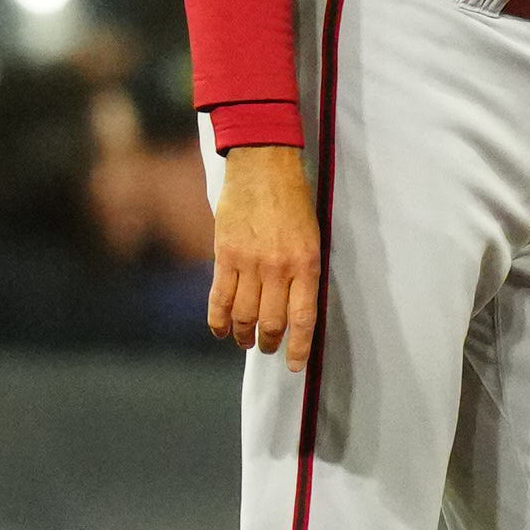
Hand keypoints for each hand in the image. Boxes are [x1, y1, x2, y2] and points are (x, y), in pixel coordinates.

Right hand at [208, 143, 324, 368]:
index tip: (294, 366)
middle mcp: (278, 267)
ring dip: (243, 335)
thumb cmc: (293, 198)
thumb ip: (303, 270)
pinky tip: (220, 330)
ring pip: (244, 315)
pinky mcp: (224, 254)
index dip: (298, 347)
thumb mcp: (312, 235)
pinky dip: (218, 319)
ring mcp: (249, 262)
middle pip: (271, 322)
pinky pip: (220, 297)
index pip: (302, 318)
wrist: (263, 164)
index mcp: (306, 263)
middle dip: (269, 342)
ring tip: (245, 340)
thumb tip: (296, 306)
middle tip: (267, 348)